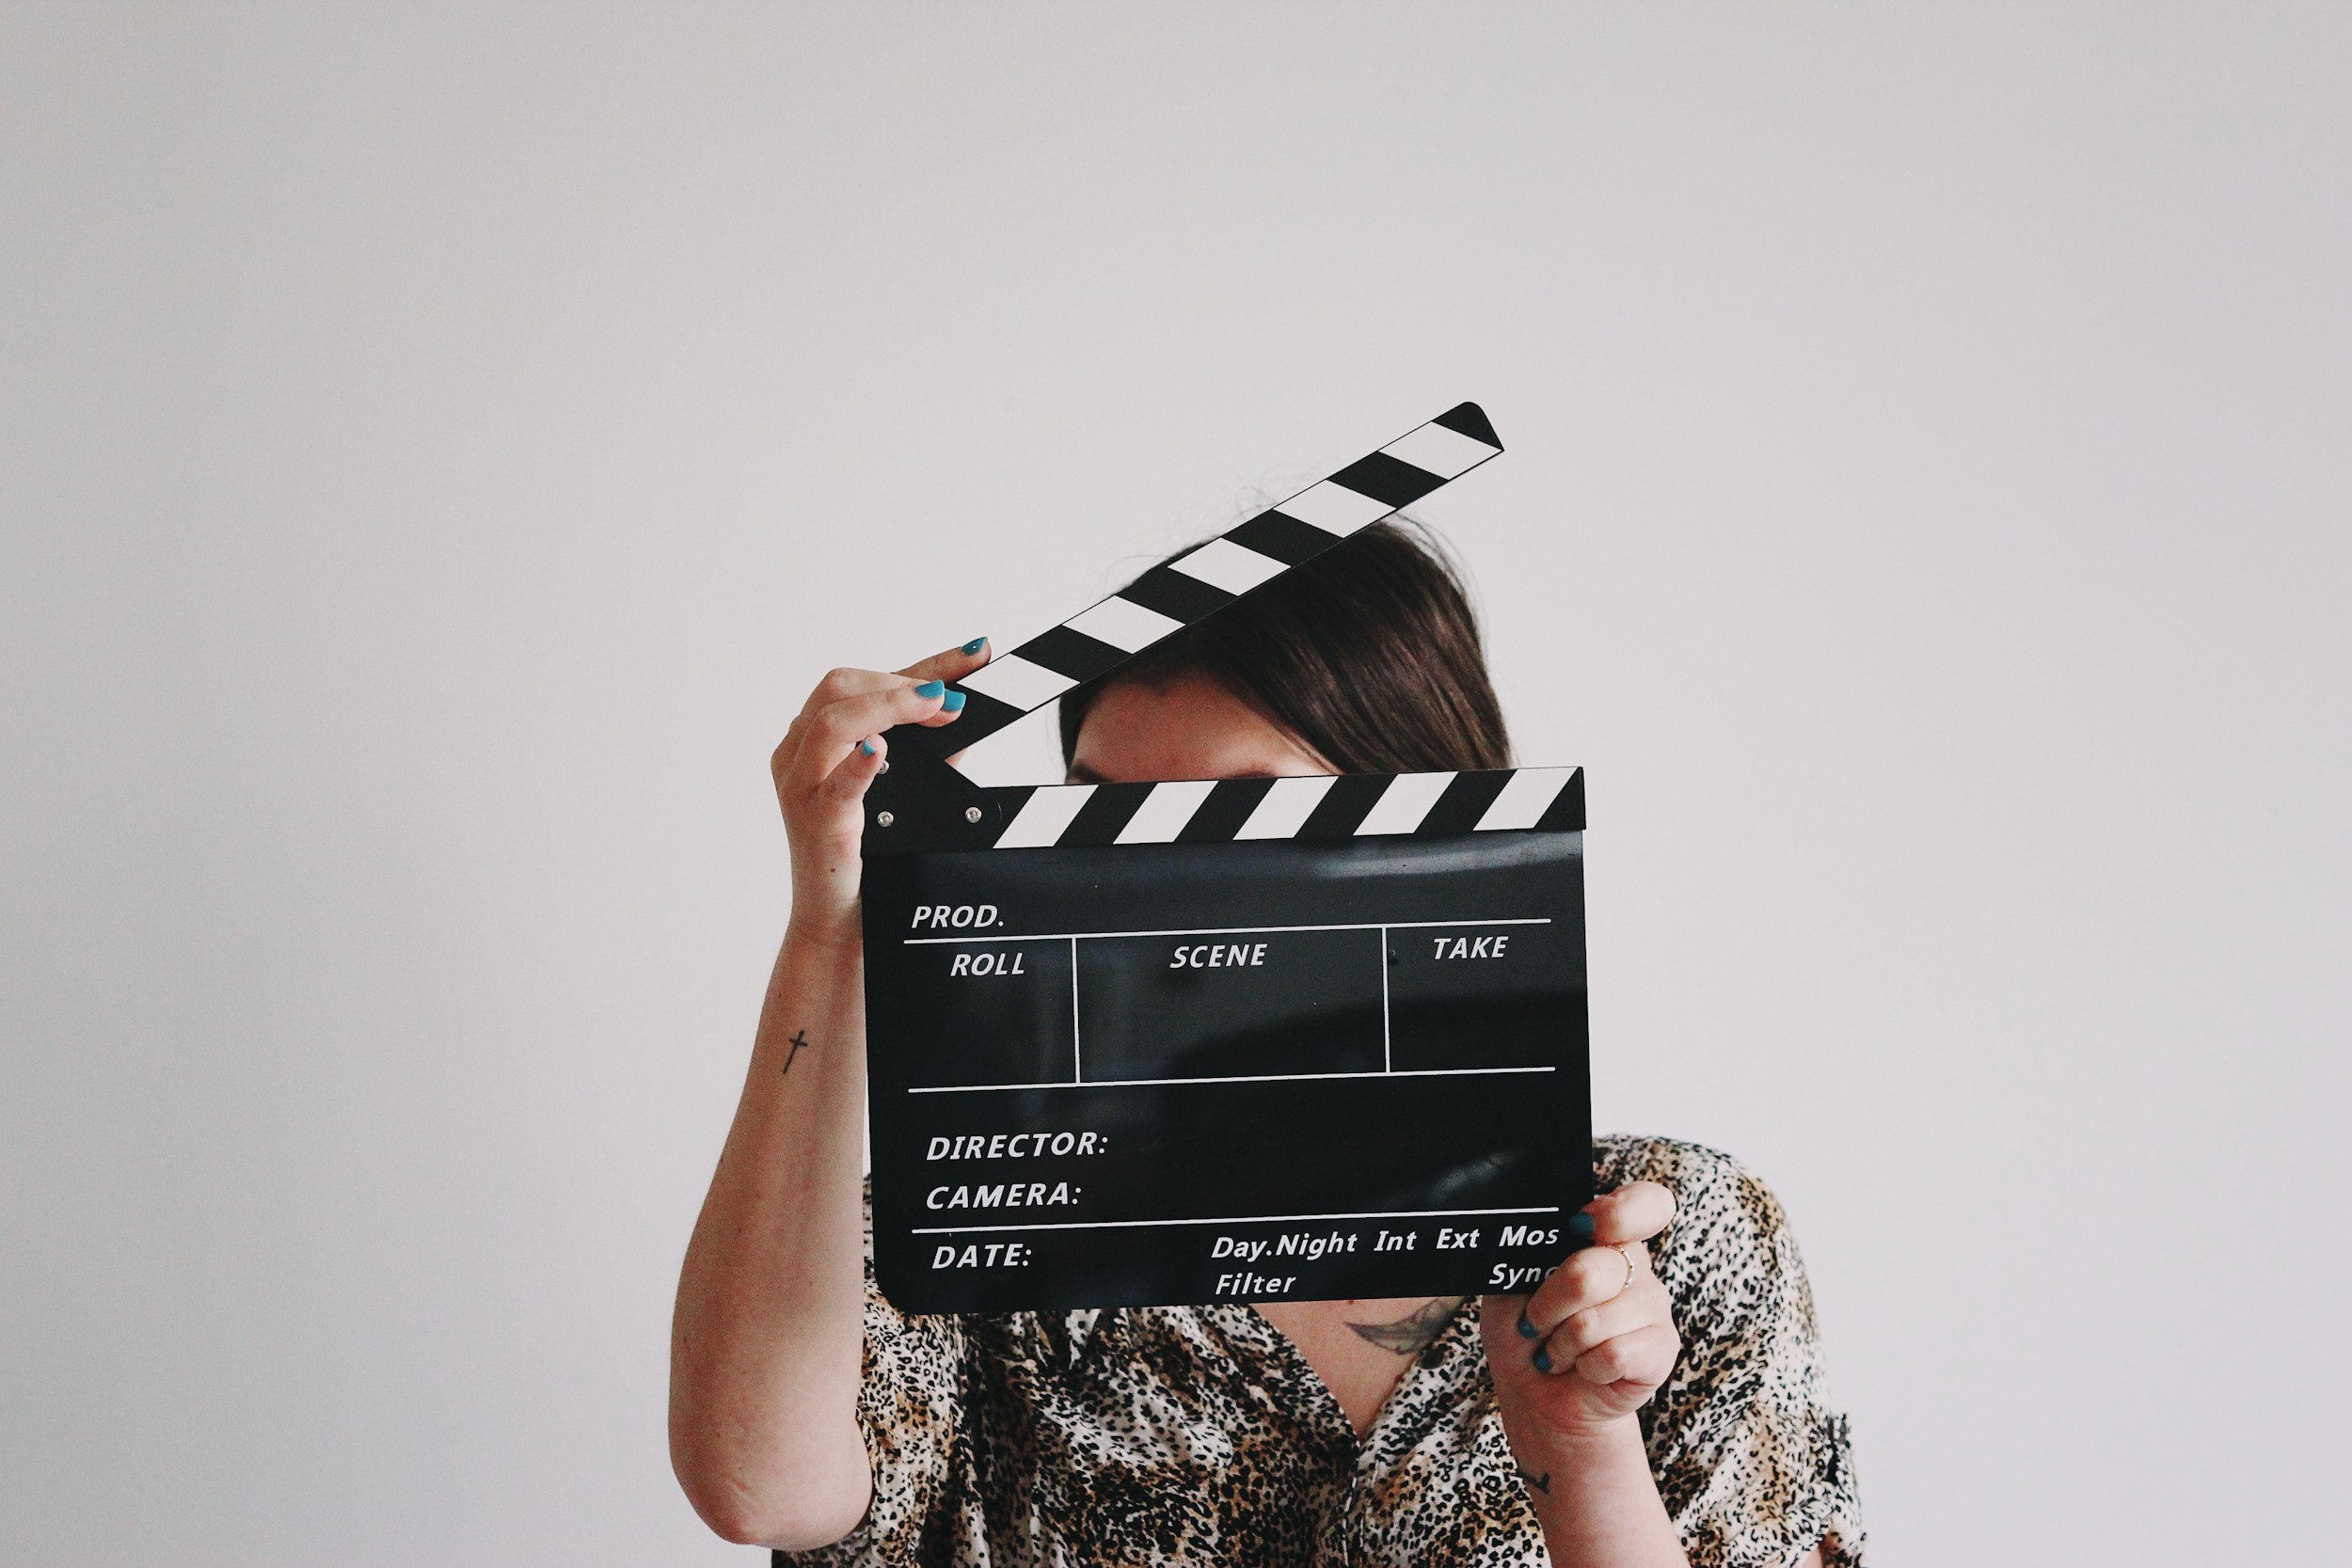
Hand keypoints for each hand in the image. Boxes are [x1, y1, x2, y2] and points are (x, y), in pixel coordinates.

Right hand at [770, 638, 989, 948]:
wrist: (840, 921)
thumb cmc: (868, 854)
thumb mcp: (906, 788)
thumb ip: (930, 749)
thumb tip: (964, 708)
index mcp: (814, 737)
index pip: (865, 682)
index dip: (925, 663)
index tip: (975, 653)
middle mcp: (799, 753)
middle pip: (841, 687)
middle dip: (903, 683)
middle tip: (954, 698)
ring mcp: (801, 787)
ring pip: (832, 721)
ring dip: (889, 705)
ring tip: (935, 706)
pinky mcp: (816, 823)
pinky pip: (833, 786)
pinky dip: (858, 764)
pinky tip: (880, 750)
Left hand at [1482, 1182, 1680, 1441]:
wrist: (1536, 1394)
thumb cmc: (1525, 1330)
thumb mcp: (1510, 1284)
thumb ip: (1527, 1254)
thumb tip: (1538, 1234)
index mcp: (1603, 1236)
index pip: (1646, 1203)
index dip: (1620, 1212)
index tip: (1580, 1224)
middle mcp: (1634, 1265)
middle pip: (1594, 1271)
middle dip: (1549, 1305)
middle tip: (1535, 1321)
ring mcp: (1654, 1306)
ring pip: (1596, 1321)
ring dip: (1561, 1345)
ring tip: (1558, 1350)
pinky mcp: (1662, 1349)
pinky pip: (1615, 1354)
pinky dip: (1585, 1367)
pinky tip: (1585, 1368)